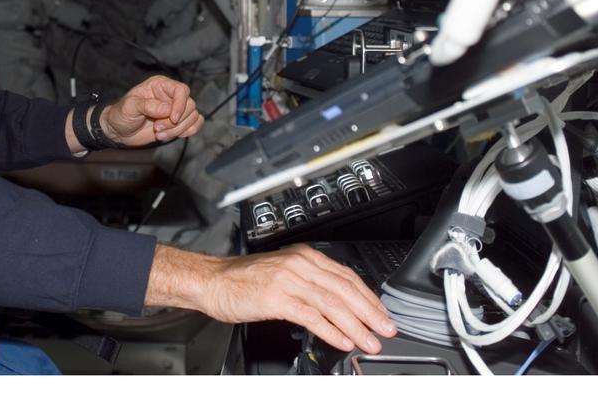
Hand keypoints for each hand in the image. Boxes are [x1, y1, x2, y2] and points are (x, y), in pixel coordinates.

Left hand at [100, 75, 202, 147]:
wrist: (119, 131)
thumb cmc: (122, 114)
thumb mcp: (129, 107)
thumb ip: (147, 106)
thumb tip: (167, 109)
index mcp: (160, 85)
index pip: (181, 90)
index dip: (181, 104)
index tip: (172, 118)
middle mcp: (170, 95)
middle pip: (190, 105)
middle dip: (176, 121)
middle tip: (157, 128)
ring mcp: (175, 109)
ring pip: (193, 117)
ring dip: (178, 129)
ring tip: (159, 134)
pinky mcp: (178, 123)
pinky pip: (194, 125)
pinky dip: (186, 132)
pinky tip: (168, 135)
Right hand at [147, 244, 396, 354]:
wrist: (212, 280)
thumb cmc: (242, 280)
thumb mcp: (282, 273)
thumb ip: (309, 284)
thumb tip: (337, 305)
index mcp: (304, 256)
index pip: (346, 276)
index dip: (368, 297)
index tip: (381, 313)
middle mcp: (300, 264)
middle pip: (345, 289)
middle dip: (370, 312)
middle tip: (386, 329)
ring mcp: (289, 279)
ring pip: (332, 303)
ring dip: (356, 325)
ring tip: (369, 341)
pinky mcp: (277, 297)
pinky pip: (312, 315)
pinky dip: (331, 330)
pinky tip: (342, 340)